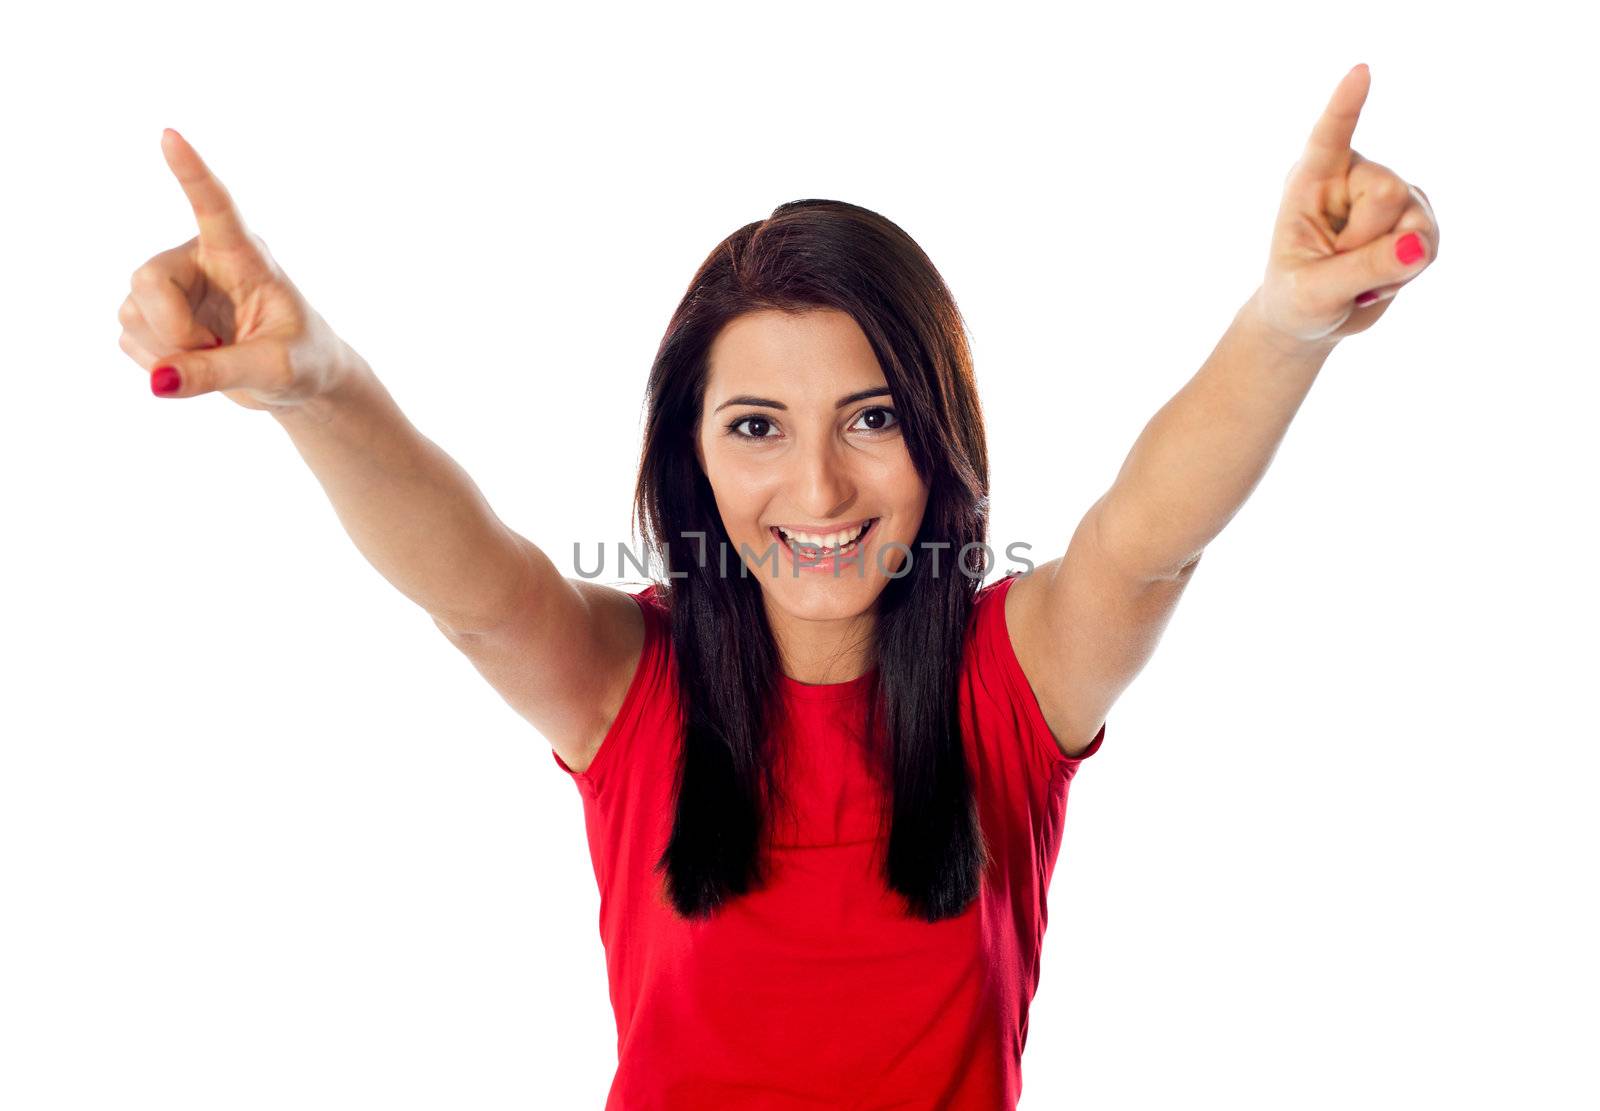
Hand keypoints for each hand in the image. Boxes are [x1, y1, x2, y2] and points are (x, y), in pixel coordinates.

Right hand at [117, 129, 360, 407]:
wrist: (298, 382)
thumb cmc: (304, 361)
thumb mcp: (275, 369)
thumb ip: (219, 371)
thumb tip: (159, 381)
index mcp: (244, 255)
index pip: (215, 206)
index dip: (192, 172)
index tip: (170, 135)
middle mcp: (201, 260)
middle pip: (148, 278)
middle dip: (172, 328)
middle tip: (212, 353)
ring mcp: (174, 287)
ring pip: (132, 310)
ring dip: (166, 349)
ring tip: (216, 356)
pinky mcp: (155, 315)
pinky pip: (128, 338)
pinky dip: (158, 364)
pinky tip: (192, 365)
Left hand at [1251, 64, 1440, 350]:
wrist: (1313, 319)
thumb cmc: (1296, 300)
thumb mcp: (1315, 292)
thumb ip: (1362, 268)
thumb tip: (1417, 244)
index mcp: (1311, 182)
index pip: (1329, 138)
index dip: (1346, 106)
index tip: (1360, 71)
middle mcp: (1353, 177)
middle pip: (1388, 192)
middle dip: (1368, 242)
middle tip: (1338, 264)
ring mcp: (1389, 195)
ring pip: (1415, 220)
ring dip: (1389, 265)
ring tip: (1357, 276)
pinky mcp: (1414, 217)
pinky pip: (1429, 243)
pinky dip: (1406, 272)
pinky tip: (1379, 279)